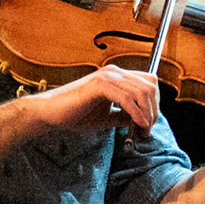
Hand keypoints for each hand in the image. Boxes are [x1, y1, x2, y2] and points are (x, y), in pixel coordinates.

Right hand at [28, 67, 160, 131]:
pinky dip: (137, 113)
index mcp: (117, 77)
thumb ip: (124, 116)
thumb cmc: (74, 114)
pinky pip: (127, 98)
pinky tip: (137, 125)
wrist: (49, 113)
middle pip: (150, 86)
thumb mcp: (107, 117)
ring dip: (147, 114)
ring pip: (142, 92)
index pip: (149, 83)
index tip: (149, 123)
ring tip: (143, 130)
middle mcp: (114, 73)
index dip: (155, 103)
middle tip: (147, 129)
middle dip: (154, 110)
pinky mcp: (99, 86)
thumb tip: (142, 121)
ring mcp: (106, 77)